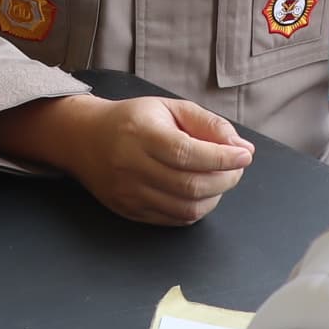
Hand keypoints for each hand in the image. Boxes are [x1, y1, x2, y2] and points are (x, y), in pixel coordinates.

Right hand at [44, 96, 253, 225]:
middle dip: (225, 179)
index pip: (188, 153)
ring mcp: (128, 192)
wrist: (84, 138)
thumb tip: (241, 147)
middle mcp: (131, 165)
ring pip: (185, 208)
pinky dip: (196, 209)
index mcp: (141, 134)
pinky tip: (199, 193)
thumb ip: (207, 124)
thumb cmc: (131, 121)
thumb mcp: (169, 108)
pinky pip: (173, 219)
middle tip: (235, 168)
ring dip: (214, 197)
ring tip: (218, 180)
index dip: (222, 158)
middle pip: (190, 185)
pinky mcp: (129, 210)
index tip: (243, 155)